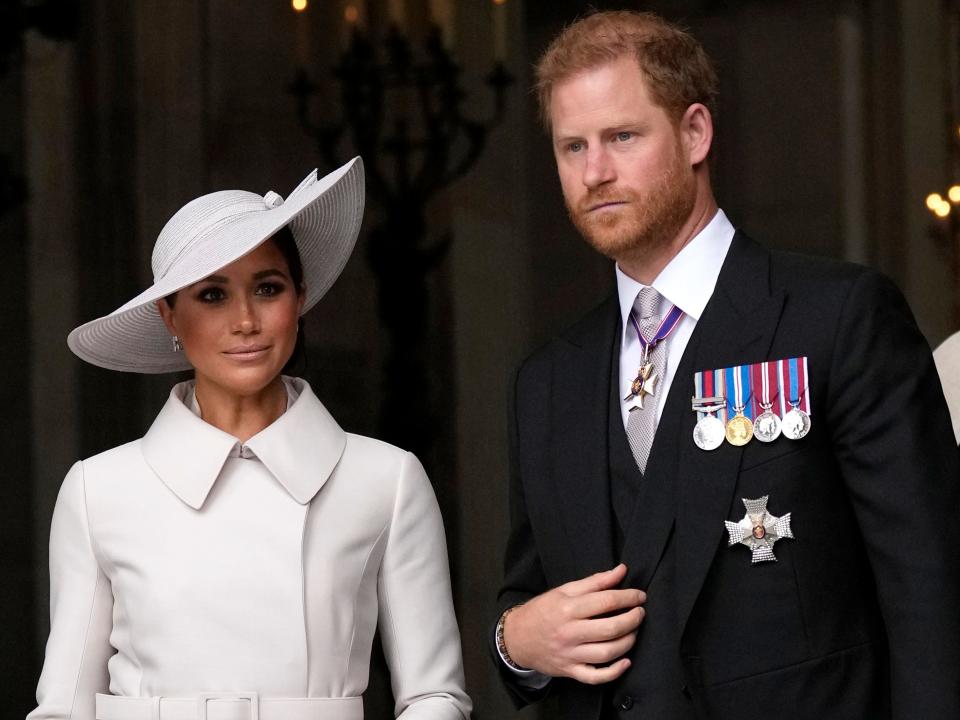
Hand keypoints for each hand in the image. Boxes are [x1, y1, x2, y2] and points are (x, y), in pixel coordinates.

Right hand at [503, 563, 645, 683]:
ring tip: (633, 631)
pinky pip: (596, 677)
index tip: (640, 596)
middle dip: (632, 619)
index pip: (606, 601)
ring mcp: (570, 654)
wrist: (518, 638)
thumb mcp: (564, 590)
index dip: (628, 597)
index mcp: (567, 608)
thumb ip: (595, 581)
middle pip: (610, 628)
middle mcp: (569, 632)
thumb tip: (621, 570)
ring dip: (628, 642)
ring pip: (607, 653)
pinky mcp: (571, 670)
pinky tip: (626, 661)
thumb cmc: (543, 611)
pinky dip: (614, 672)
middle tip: (640, 613)